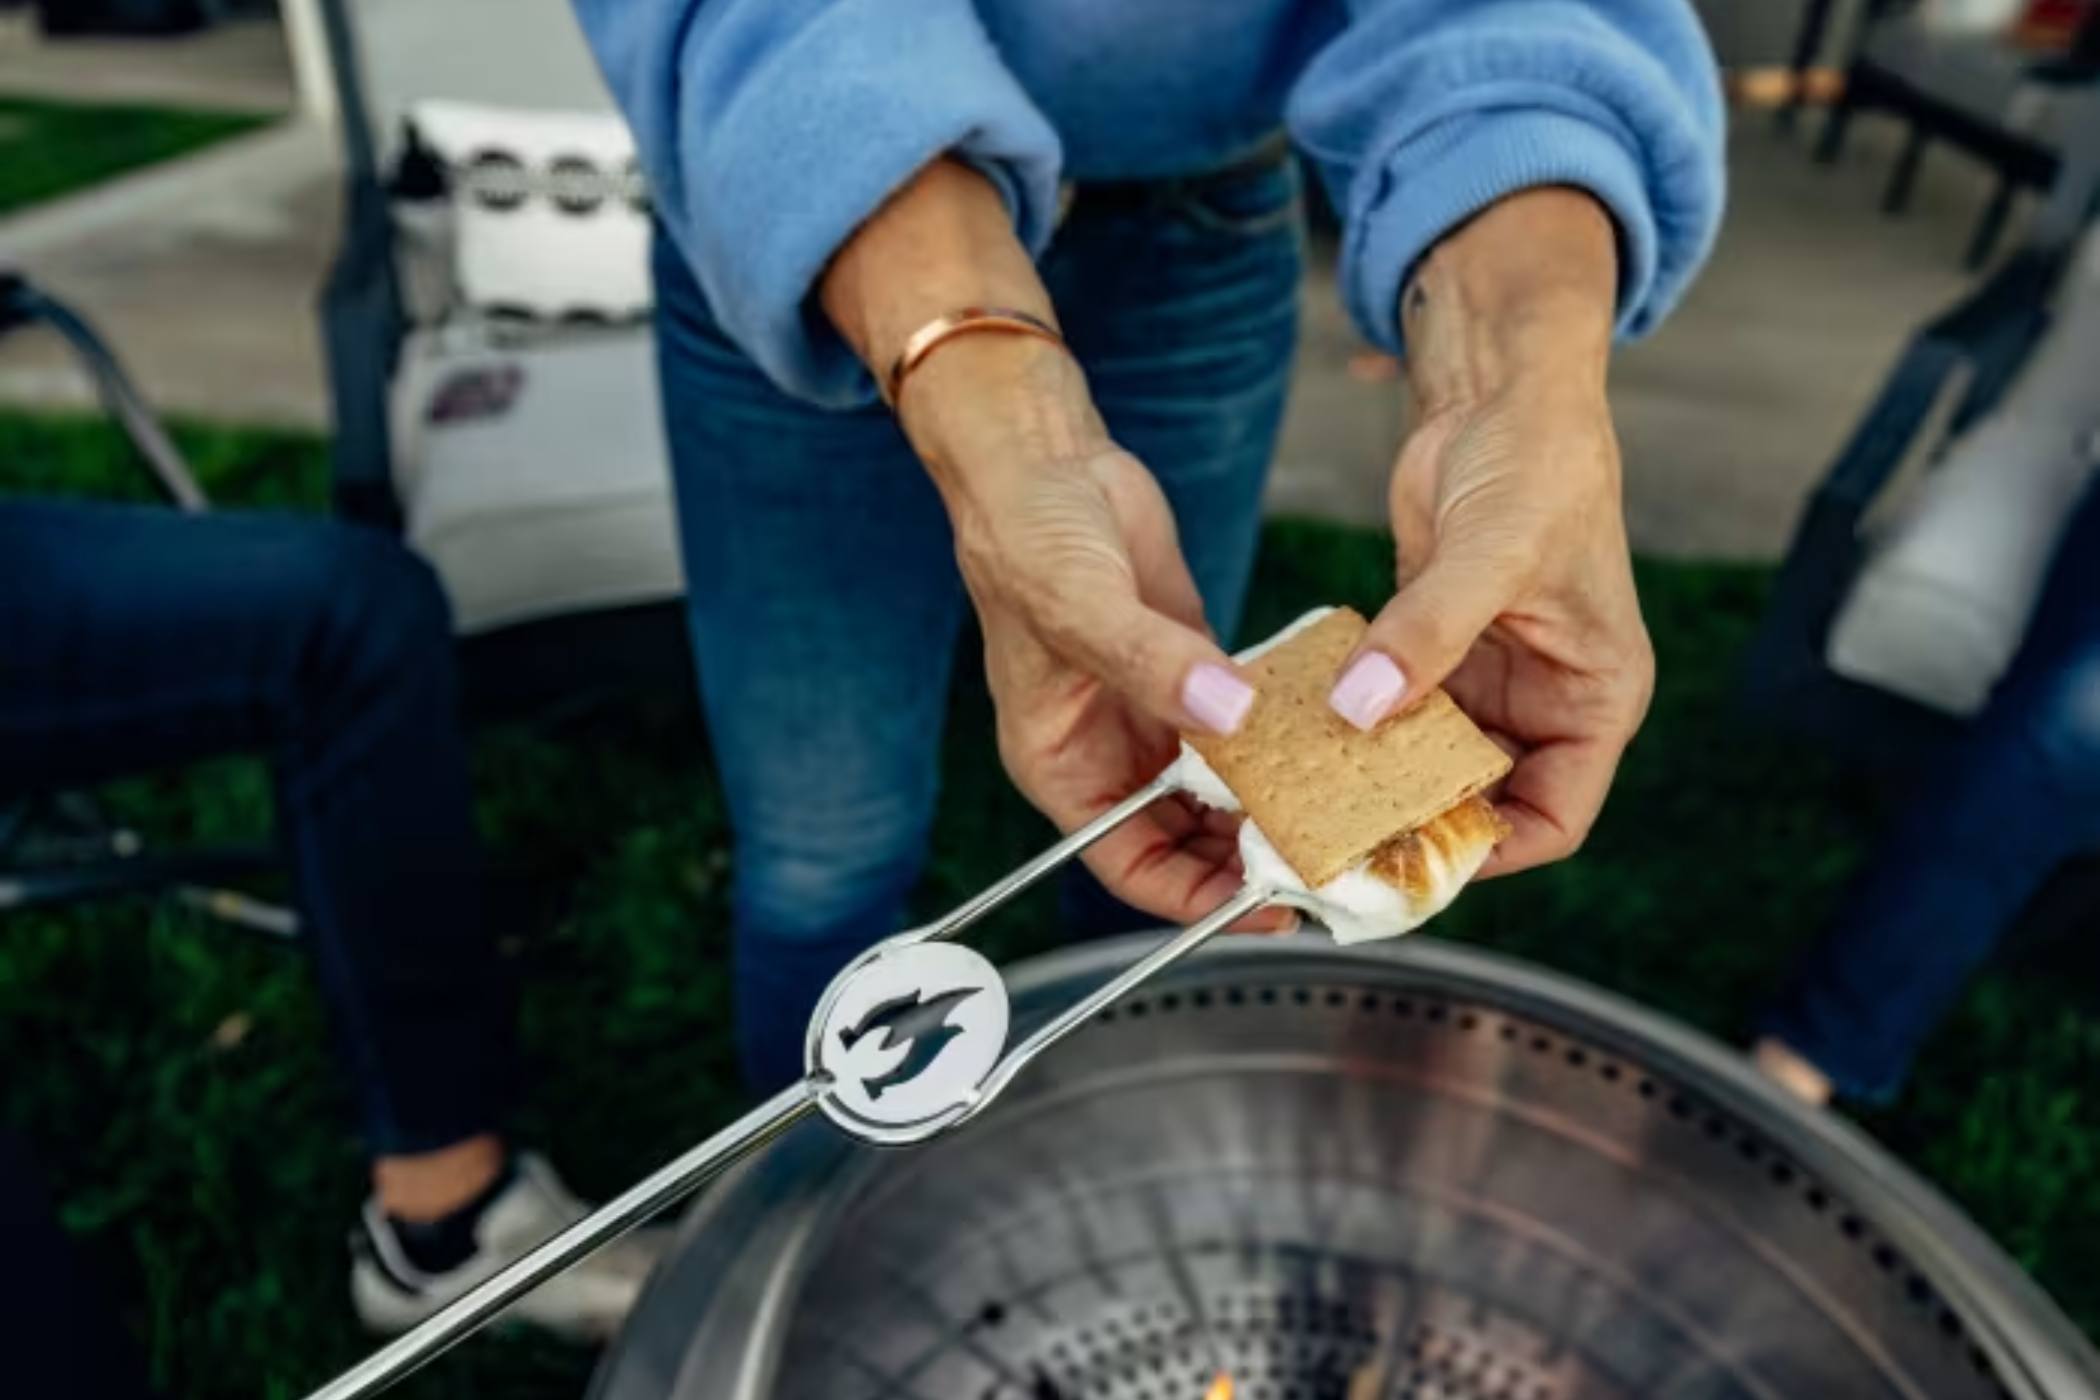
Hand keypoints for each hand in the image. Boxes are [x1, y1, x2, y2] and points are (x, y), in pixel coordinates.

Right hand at [913, 341, 1292, 926]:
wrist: (1043, 462)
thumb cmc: (1029, 539)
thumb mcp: (1084, 607)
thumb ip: (1154, 666)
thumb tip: (1230, 718)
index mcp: (1061, 763)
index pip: (1128, 863)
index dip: (1194, 897)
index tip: (1264, 905)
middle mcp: (1108, 751)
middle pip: (1183, 838)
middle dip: (1246, 858)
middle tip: (1324, 865)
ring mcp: (1154, 711)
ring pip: (1220, 788)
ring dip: (1272, 802)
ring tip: (1342, 817)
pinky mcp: (1192, 669)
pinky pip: (1244, 723)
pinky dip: (1283, 738)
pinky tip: (1336, 745)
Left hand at [1330, 188, 1651, 873]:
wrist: (1499, 393)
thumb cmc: (1537, 464)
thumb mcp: (1490, 552)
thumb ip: (1429, 634)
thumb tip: (1362, 709)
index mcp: (1595, 700)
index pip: (1553, 820)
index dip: (1489, 853)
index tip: (1410, 857)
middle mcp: (1544, 704)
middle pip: (1481, 805)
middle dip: (1416, 827)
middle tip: (1337, 845)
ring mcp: (1487, 682)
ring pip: (1429, 766)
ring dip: (1374, 782)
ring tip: (1305, 804)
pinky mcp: (1433, 652)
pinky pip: (1391, 714)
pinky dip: (1351, 730)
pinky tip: (1298, 741)